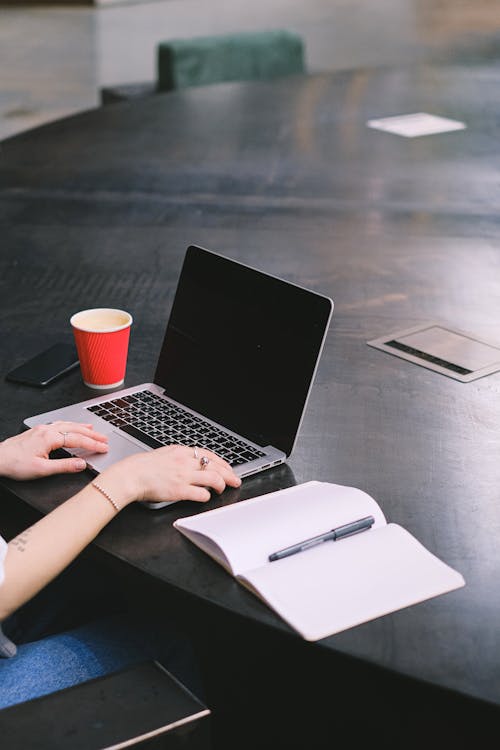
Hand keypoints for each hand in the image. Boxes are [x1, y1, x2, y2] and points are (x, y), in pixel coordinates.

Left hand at [0, 422, 108, 479]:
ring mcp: (42, 429)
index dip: (93, 444)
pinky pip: (59, 424)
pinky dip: (70, 425)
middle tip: (105, 439)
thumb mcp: (42, 470)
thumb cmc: (15, 464)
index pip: (78, 440)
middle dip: (92, 434)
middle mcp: (47, 430)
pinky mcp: (37, 431)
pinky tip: (71, 427)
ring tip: (94, 429)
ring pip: (67, 425)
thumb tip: (82, 464)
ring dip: (82, 427)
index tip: (104, 448)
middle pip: (75, 429)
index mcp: (50, 438)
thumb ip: (64, 466)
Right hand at [99, 444, 240, 505]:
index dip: (221, 462)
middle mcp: (185, 462)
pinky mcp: (180, 490)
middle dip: (228, 474)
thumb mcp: (163, 454)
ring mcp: (183, 476)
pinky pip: (201, 493)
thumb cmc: (142, 467)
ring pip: (213, 478)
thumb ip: (178, 457)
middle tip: (235, 480)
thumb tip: (190, 462)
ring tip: (223, 489)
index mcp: (181, 452)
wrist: (130, 475)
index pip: (208, 455)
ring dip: (221, 484)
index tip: (227, 468)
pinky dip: (207, 496)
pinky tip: (207, 497)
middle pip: (215, 466)